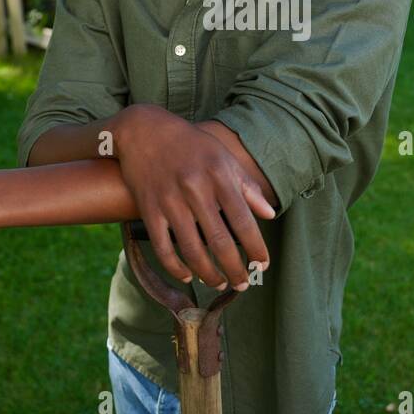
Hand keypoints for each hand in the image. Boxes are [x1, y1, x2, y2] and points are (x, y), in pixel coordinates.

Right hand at [113, 105, 273, 289]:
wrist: (144, 130)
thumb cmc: (191, 145)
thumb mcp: (223, 157)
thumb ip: (247, 187)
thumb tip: (270, 214)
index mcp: (218, 175)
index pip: (243, 220)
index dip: (255, 247)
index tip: (263, 264)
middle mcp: (195, 189)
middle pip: (219, 241)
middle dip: (234, 268)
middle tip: (243, 283)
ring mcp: (169, 201)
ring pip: (191, 249)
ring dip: (208, 273)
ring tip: (219, 283)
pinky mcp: (148, 209)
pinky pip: (163, 246)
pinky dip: (175, 267)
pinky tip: (187, 275)